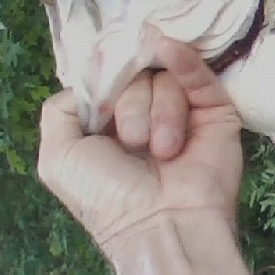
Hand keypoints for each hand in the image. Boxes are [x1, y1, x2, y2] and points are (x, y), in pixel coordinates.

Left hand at [37, 38, 242, 253]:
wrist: (164, 224)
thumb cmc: (109, 196)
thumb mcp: (59, 158)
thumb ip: (60, 110)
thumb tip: (92, 78)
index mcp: (111, 125)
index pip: (108, 79)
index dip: (104, 83)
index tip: (103, 104)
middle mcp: (147, 115)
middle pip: (134, 76)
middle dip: (131, 107)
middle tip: (134, 143)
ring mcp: (183, 112)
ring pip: (163, 79)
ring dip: (159, 113)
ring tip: (164, 151)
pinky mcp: (215, 111)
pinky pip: (197, 74)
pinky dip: (183, 60)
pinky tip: (169, 50)